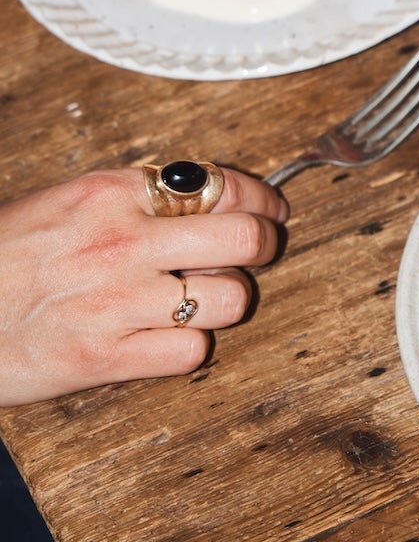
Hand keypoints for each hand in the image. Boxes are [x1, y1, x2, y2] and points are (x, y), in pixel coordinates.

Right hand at [0, 169, 287, 404]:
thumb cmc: (4, 259)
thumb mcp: (64, 204)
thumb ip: (132, 198)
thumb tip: (205, 195)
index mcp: (109, 193)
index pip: (220, 184)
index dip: (261, 199)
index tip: (269, 209)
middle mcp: (120, 242)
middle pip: (244, 238)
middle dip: (264, 245)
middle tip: (259, 252)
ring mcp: (115, 301)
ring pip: (230, 298)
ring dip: (227, 301)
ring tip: (203, 299)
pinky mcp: (105, 357)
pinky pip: (192, 351)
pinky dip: (189, 347)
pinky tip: (167, 337)